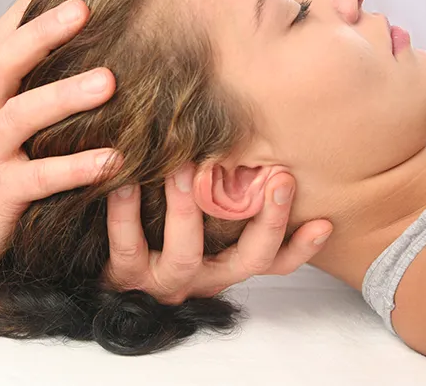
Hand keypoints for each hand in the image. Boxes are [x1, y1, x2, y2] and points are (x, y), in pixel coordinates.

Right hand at [0, 0, 118, 278]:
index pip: (1, 39)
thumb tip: (76, 64)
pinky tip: (113, 160)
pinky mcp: (0, 194)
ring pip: (22, 115)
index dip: (32, 8)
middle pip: (6, 62)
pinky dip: (77, 167)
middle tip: (84, 9)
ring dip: (65, 96)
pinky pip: (41, 177)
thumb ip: (19, 95)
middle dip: (43, 33)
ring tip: (109, 82)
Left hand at [103, 165, 332, 303]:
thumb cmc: (154, 239)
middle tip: (280, 177)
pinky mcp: (126, 277)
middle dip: (268, 220)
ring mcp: (165, 280)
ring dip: (188, 208)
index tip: (324, 223)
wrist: (101, 284)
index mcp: (224, 263)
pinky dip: (124, 212)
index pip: (273, 261)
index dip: (300, 248)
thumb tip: (246, 141)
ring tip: (185, 167)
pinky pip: (127, 246)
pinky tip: (122, 181)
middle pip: (248, 260)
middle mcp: (203, 276)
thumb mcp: (194, 224)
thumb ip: (220, 197)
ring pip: (186, 253)